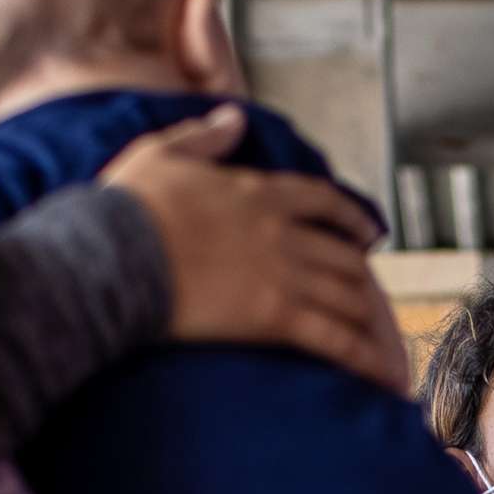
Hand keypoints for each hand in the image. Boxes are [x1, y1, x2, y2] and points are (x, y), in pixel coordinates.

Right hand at [102, 106, 407, 387]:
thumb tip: (234, 117)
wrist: (112, 256)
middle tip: (369, 298)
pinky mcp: (274, 316)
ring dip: (369, 322)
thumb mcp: (160, 153)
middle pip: (344, 255)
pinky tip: (381, 376)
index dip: (353, 218)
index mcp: (259, 192)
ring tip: (380, 343)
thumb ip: (203, 135)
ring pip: (348, 296)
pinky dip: (364, 357)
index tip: (369, 233)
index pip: (324, 201)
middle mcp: (282, 231)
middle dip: (362, 278)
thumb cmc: (127, 209)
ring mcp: (283, 274)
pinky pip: (335, 339)